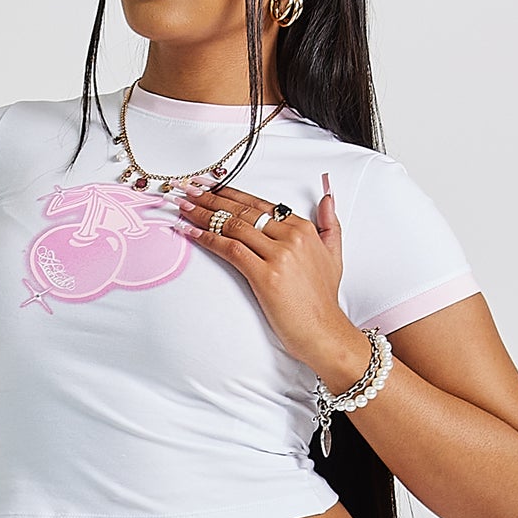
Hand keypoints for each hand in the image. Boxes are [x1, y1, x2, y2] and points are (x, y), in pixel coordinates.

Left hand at [177, 171, 370, 384]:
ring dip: (204, 214)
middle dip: (211, 198)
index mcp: (303, 229)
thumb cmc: (322, 299)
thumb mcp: (333, 254)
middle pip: (243, 211)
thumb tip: (327, 198)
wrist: (323, 331)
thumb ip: (329, 223)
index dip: (231, 193)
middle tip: (189, 190)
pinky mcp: (265, 276)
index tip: (212, 186)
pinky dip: (208, 239)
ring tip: (184, 207)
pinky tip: (191, 232)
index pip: (259, 204)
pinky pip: (230, 249)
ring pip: (233, 226)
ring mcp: (278, 256)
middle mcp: (290, 237)